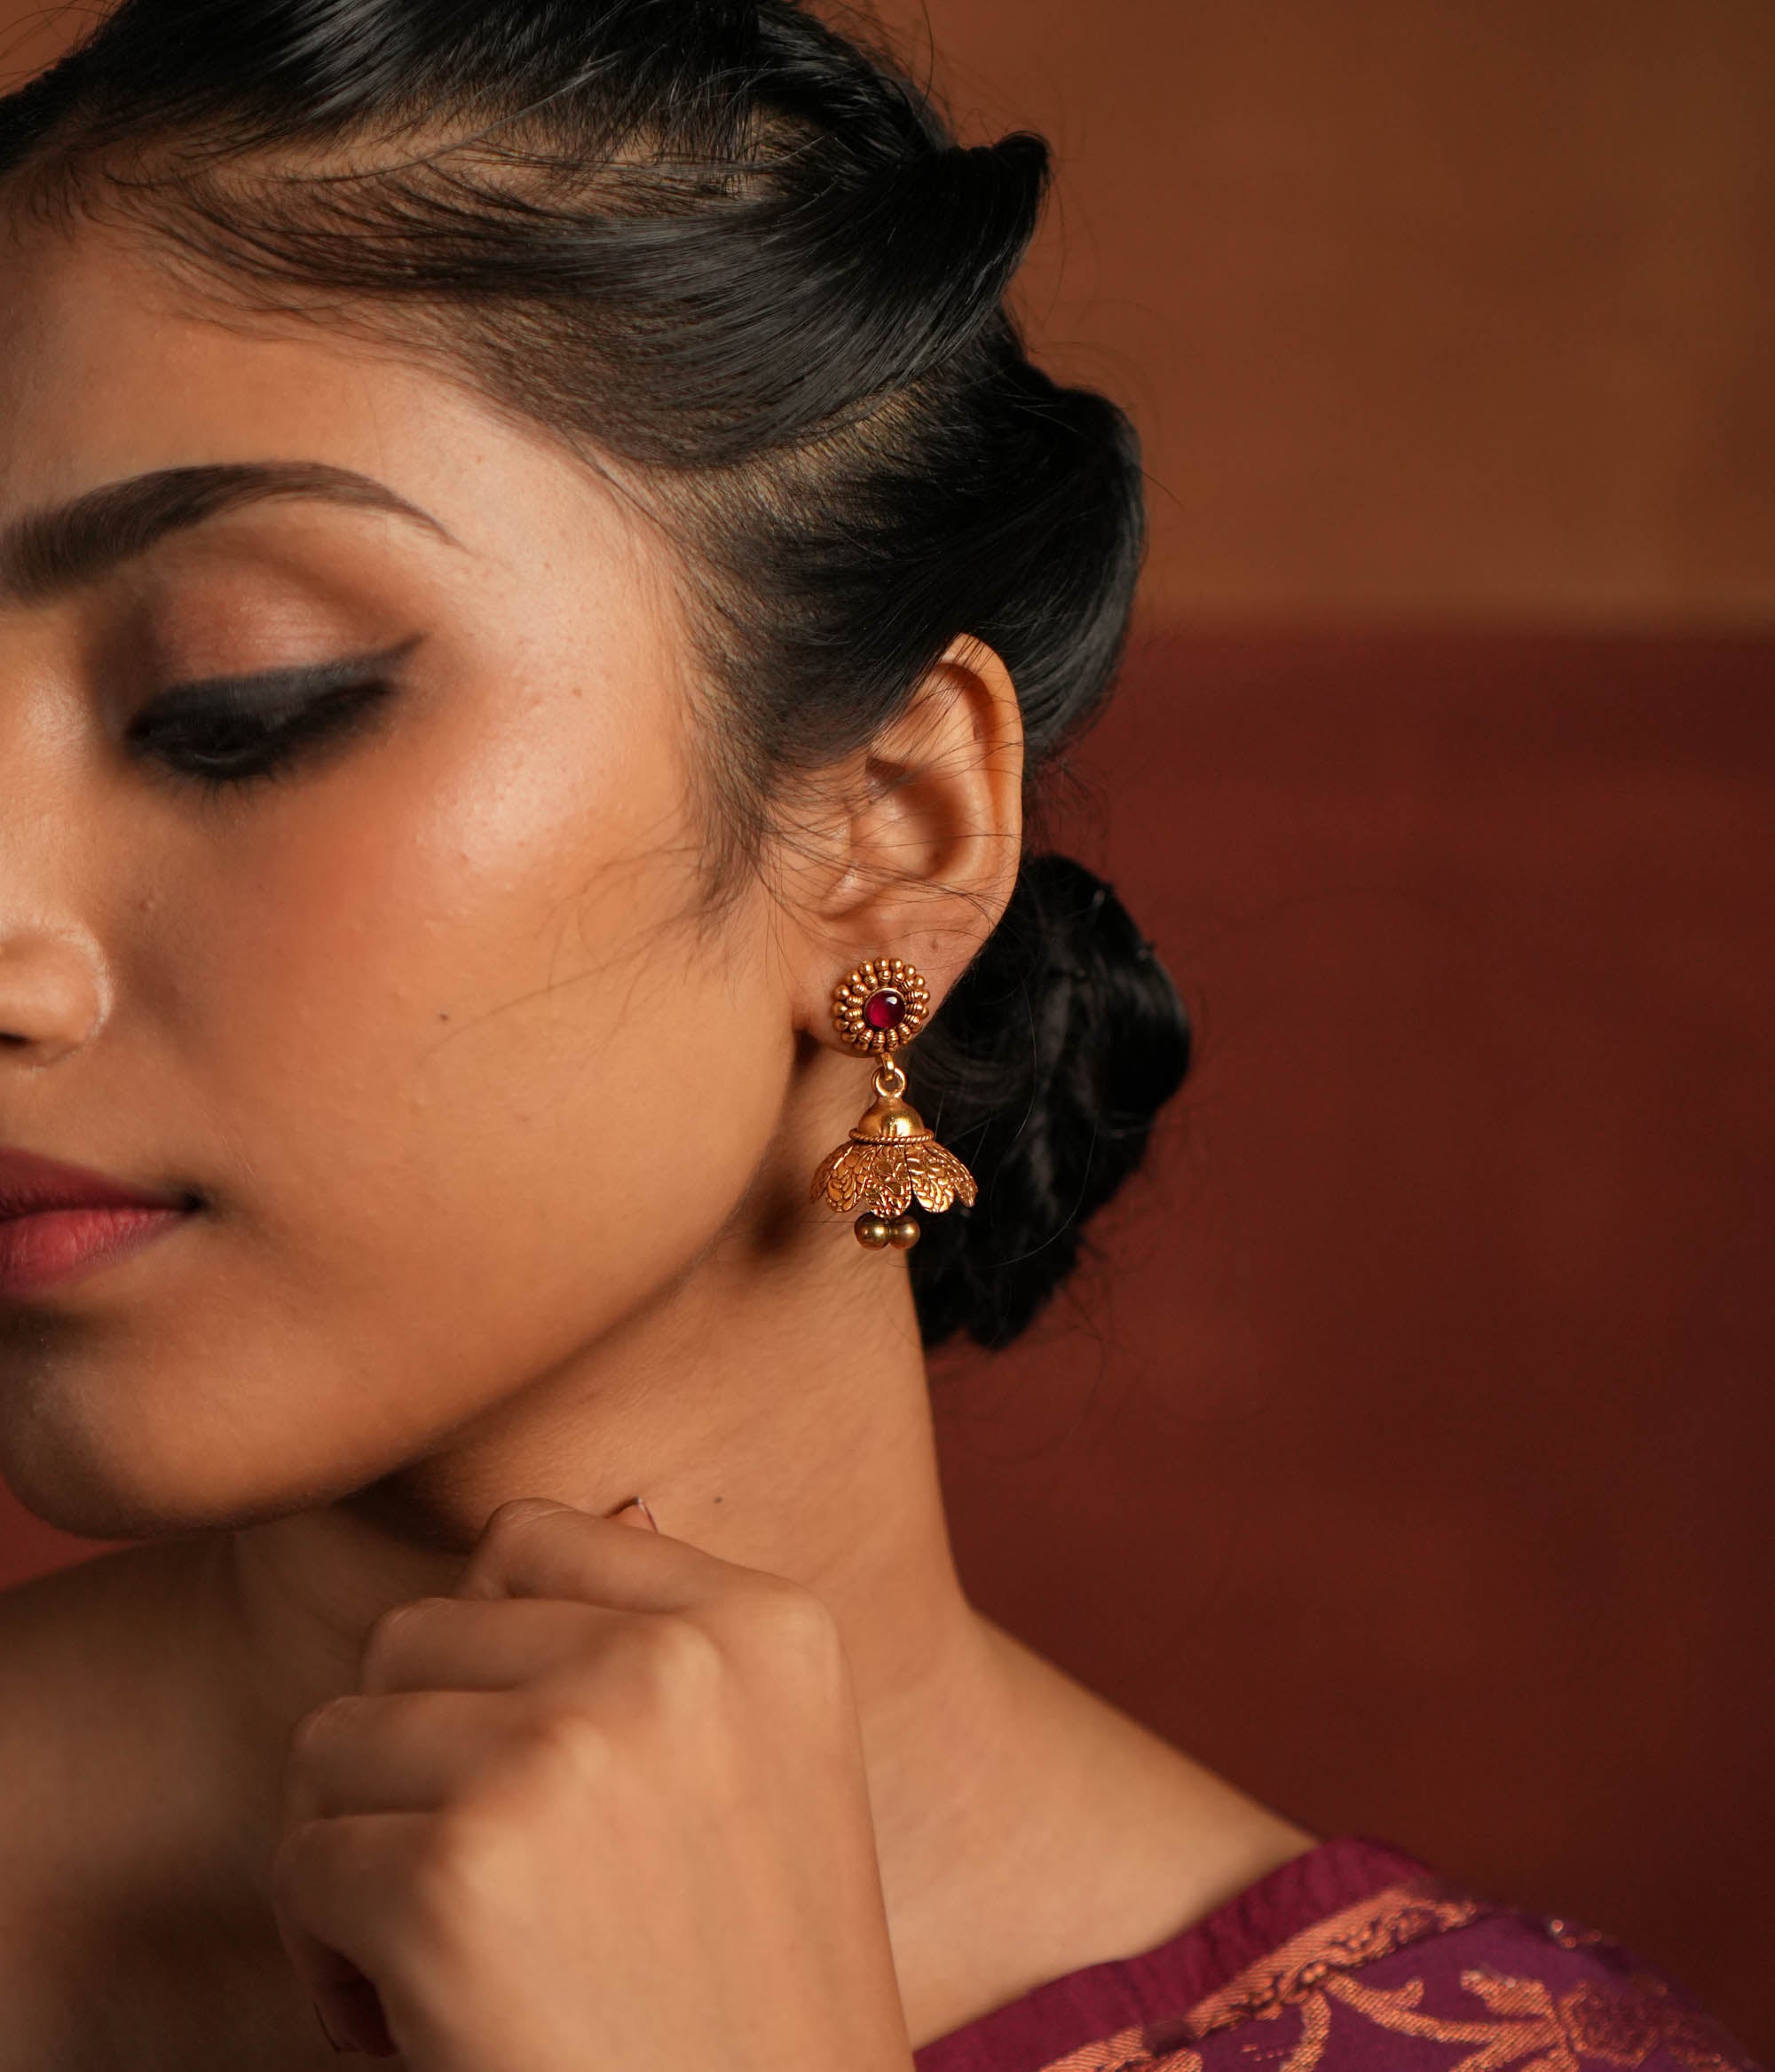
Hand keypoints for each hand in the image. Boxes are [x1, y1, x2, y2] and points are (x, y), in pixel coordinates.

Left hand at [272, 1497, 914, 2069]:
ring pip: (338, 1736)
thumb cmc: (749, 2011)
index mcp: (767, 1626)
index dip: (495, 1664)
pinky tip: (420, 2028)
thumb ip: (685, 1645)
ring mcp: (567, 1755)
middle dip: (414, 1763)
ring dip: (362, 1851)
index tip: (542, 1790)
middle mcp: (676, 1662)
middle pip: (416, 1633)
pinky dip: (328, 1960)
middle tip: (488, 1892)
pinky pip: (305, 1860)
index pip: (529, 1539)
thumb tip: (620, 1502)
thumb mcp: (775, 1782)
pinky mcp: (458, 1874)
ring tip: (453, 1959)